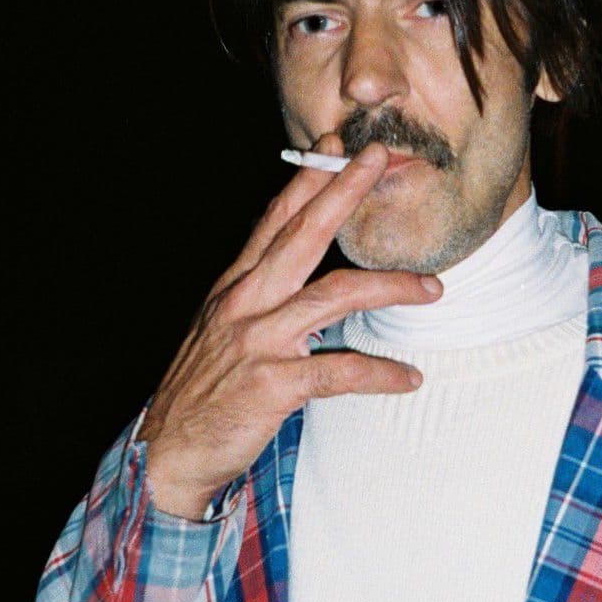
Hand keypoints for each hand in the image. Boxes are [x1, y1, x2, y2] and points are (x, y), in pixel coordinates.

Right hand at [138, 134, 441, 518]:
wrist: (169, 451)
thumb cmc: (202, 392)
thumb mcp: (220, 329)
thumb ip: (255, 296)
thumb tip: (293, 268)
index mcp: (234, 288)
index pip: (274, 222)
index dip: (305, 182)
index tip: (335, 151)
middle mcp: (245, 304)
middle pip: (303, 235)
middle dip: (343, 193)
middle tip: (378, 161)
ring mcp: (259, 341)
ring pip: (336, 295)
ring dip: (391, 287)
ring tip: (432, 288)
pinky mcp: (273, 384)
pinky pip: (341, 370)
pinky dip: (381, 373)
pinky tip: (408, 377)